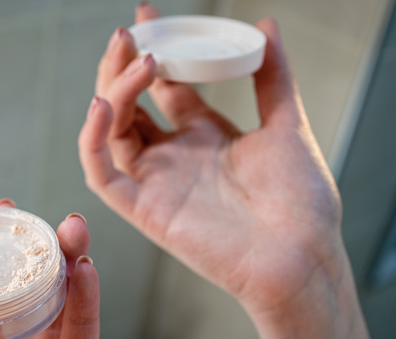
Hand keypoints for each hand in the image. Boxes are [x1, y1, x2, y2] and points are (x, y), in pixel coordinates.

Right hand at [79, 4, 342, 314]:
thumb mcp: (288, 126)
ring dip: (112, 91)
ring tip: (135, 59)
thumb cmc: (302, 204)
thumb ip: (273, 77)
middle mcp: (174, 156)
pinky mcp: (143, 209)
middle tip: (131, 31)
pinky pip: (101, 173)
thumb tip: (265, 24)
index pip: (164, 86)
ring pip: (110, 131)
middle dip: (124, 65)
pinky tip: (103, 105)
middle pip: (130, 103)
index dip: (153, 50)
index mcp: (205, 136)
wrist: (303, 258)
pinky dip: (92, 139)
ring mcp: (156, 182)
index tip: (147, 15)